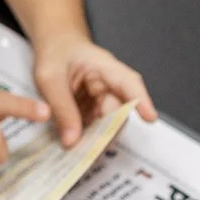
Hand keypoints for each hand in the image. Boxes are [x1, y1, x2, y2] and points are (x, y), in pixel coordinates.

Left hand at [28, 30, 156, 146]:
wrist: (55, 49)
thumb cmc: (56, 55)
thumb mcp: (50, 78)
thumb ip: (61, 108)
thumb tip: (72, 141)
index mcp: (104, 67)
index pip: (129, 83)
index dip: (142, 100)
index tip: (150, 118)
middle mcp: (110, 86)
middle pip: (119, 112)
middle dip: (107, 132)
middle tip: (91, 150)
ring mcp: (104, 101)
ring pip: (107, 125)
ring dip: (95, 139)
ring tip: (80, 151)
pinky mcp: (95, 113)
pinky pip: (96, 129)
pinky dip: (87, 139)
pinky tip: (75, 146)